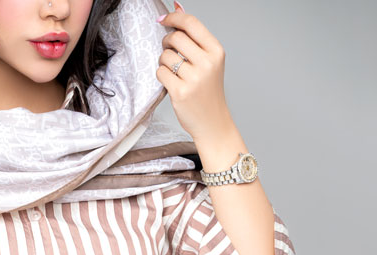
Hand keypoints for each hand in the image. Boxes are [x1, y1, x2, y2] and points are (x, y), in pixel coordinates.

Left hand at [155, 2, 233, 143]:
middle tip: (168, 50)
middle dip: (166, 42)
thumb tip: (176, 6)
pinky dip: (161, 76)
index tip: (163, 20)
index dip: (174, 18)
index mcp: (216, 51)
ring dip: (163, 62)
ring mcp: (194, 78)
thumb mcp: (208, 61)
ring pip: (165, 56)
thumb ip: (193, 36)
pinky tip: (170, 83)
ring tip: (173, 71)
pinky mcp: (180, 92)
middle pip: (175, 38)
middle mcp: (207, 63)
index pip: (191, 23)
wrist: (212, 122)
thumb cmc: (208, 90)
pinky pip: (160, 73)